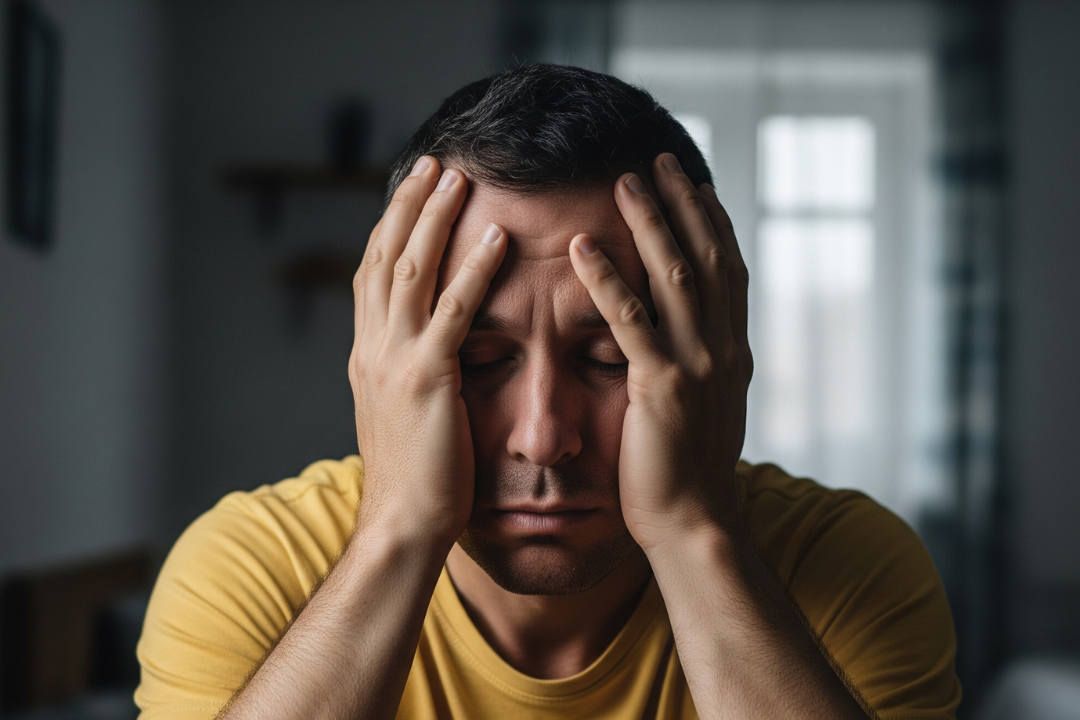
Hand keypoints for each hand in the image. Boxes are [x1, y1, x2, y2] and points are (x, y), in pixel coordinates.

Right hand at [349, 157, 506, 546]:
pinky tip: (496, 238)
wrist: (400, 527)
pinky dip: (473, 270)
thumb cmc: (414, 480)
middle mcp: (373, 348)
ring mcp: (395, 361)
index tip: (411, 192)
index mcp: (368, 355)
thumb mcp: (400, 417)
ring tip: (457, 178)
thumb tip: (427, 355)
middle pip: (386, 257)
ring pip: (411, 271)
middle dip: (408, 206)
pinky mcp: (426, 380)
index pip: (374, 276)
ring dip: (434, 219)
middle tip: (433, 164)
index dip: (392, 229)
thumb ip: (407, 376)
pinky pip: (453, 313)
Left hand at [568, 153, 752, 553]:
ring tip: (623, 182)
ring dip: (649, 223)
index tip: (692, 181)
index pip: (726, 268)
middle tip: (657, 159)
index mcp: (733, 349)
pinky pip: (630, 321)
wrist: (696, 524)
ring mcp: (697, 365)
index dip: (710, 220)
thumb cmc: (687, 470)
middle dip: (682, 203)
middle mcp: (723, 347)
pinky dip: (607, 279)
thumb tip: (692, 337)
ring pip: (674, 276)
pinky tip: (581, 247)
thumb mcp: (704, 406)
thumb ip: (701, 363)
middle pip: (705, 256)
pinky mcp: (662, 387)